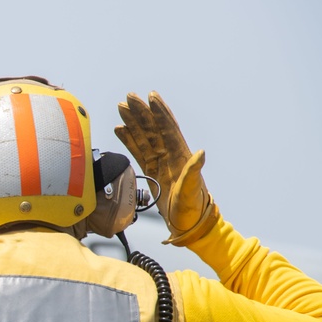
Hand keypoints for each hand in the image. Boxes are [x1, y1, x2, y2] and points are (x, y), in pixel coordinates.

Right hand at [114, 93, 218, 245]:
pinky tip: (120, 130)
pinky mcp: (151, 170)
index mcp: (180, 156)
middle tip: (129, 97)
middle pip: (153, 128)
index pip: (167, 128)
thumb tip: (201, 152)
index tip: (150, 97)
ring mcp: (160, 161)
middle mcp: (170, 154)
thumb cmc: (192, 209)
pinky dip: (129, 140)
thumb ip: (194, 171)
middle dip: (141, 112)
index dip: (159, 112)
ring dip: (133, 122)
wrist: (188, 225)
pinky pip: (138, 150)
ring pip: (144, 136)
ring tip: (122, 108)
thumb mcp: (192, 191)